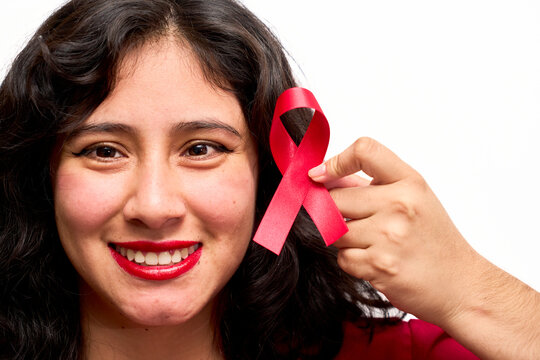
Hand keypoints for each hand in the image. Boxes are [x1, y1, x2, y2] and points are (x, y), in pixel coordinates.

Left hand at [309, 137, 478, 324]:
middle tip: (355, 222)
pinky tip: (375, 261)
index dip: (335, 161)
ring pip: (333, 230)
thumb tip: (326, 177)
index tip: (321, 175)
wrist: (460, 285)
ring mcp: (389, 235)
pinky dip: (352, 261)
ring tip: (371, 243)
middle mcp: (400, 204)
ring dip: (343, 239)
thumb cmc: (434, 241)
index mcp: (410, 182)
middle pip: (335, 197)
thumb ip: (372, 186)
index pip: (365, 151)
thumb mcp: (414, 200)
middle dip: (333, 211)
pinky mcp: (379, 266)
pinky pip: (342, 258)